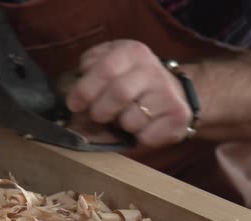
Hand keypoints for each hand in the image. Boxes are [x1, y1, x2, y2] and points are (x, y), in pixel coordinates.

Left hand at [66, 40, 191, 147]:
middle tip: (99, 116)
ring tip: (127, 118)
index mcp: (132, 52)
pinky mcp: (178, 116)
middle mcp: (152, 69)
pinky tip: (145, 127)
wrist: (178, 94)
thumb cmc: (134, 84)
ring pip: (130, 120)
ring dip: (121, 126)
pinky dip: (138, 138)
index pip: (104, 69)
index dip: (84, 89)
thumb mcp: (112, 66)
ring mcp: (167, 93)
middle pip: (118, 94)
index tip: (74, 104)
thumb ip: (92, 73)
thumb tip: (71, 94)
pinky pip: (146, 137)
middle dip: (101, 111)